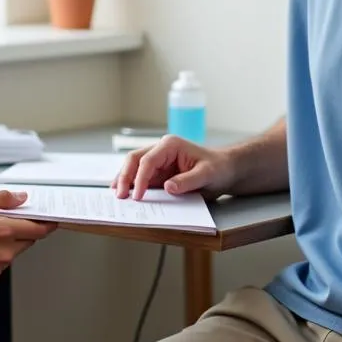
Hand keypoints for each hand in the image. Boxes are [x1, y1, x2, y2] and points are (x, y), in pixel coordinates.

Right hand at [0, 190, 55, 278]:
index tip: (51, 219)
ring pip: (16, 250)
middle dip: (26, 229)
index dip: (47, 223)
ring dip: (13, 240)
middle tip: (14, 218)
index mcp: (4, 231)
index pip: (38, 229)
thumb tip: (22, 198)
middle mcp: (4, 251)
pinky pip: (3, 260)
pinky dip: (1, 250)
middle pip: (29, 239)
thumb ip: (3, 199)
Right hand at [113, 136, 233, 199]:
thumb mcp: (207, 175)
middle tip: (119, 195)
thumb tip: (168, 187)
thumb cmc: (218, 168)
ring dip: (124, 180)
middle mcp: (160, 151)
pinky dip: (132, 186)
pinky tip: (125, 195)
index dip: (140, 177)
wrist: (224, 171)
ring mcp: (158, 162)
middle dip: (125, 176)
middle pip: (134, 160)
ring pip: (133, 167)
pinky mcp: (158, 174)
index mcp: (170, 145)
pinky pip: (141, 178)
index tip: (138, 195)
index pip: (148, 160)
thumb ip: (188, 181)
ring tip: (116, 195)